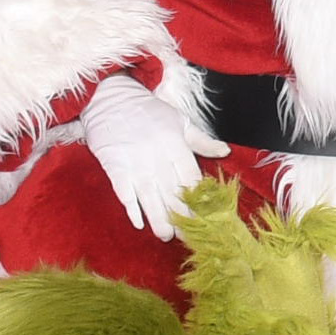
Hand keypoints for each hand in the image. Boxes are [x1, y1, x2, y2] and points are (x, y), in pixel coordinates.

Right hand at [76, 72, 205, 238]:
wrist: (110, 97)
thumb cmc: (148, 111)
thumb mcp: (179, 120)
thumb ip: (201, 140)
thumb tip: (225, 151)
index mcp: (175, 143)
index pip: (190, 177)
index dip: (197, 200)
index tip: (205, 218)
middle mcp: (157, 154)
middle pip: (172, 191)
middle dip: (181, 216)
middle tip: (189, 237)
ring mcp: (134, 161)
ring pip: (150, 195)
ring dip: (158, 217)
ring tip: (166, 235)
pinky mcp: (114, 164)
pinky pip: (124, 191)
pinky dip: (131, 207)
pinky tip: (139, 223)